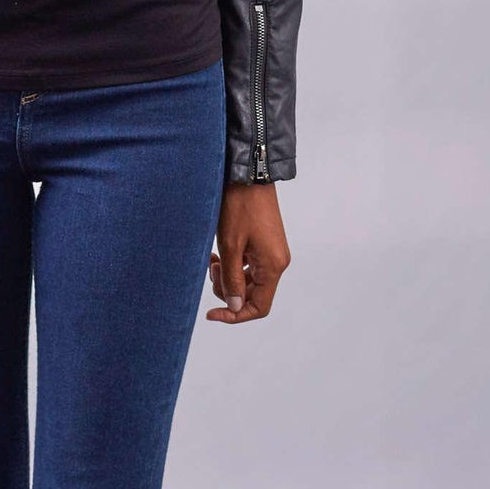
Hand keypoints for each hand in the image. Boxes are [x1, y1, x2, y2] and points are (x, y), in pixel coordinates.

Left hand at [206, 181, 289, 322]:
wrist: (249, 173)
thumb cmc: (240, 206)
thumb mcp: (231, 246)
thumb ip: (233, 280)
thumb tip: (235, 308)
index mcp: (273, 266)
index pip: (258, 307)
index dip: (235, 315)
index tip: (212, 313)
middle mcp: (278, 261)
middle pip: (253, 294)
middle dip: (228, 290)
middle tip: (211, 269)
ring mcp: (272, 251)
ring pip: (249, 279)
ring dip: (229, 276)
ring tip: (213, 258)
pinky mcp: (266, 242)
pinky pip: (250, 265)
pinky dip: (234, 264)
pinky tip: (219, 252)